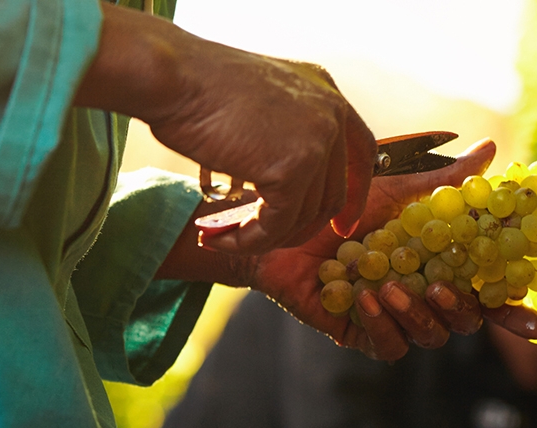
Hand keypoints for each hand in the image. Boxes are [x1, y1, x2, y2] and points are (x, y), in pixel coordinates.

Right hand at [76, 5, 375, 253]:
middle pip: (331, 194)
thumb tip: (279, 177)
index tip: (341, 225)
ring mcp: (316, 141)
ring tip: (224, 237)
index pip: (361, 153)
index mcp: (325, 91)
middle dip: (298, 228)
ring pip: (302, 216)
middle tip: (261, 240)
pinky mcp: (293, 169)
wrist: (175, 78)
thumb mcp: (258, 100)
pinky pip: (275, 226)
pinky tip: (218, 238)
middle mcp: (330, 114)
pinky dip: (247, 241)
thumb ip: (282, 130)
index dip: (354, 195)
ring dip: (263, 237)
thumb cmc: (197, 86)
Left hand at [247, 140, 536, 360]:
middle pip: (464, 322)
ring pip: (428, 336)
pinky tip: (367, 296)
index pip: (486, 294)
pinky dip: (381, 322)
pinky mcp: (358, 334)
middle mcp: (420, 296)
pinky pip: (386, 346)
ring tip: (392, 285)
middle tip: (442, 284)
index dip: (513, 311)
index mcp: (439, 265)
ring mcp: (392, 319)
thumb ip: (447, 184)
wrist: (280, 226)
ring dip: (415, 312)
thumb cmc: (337, 207)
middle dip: (459, 308)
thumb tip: (495, 149)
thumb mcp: (397, 192)